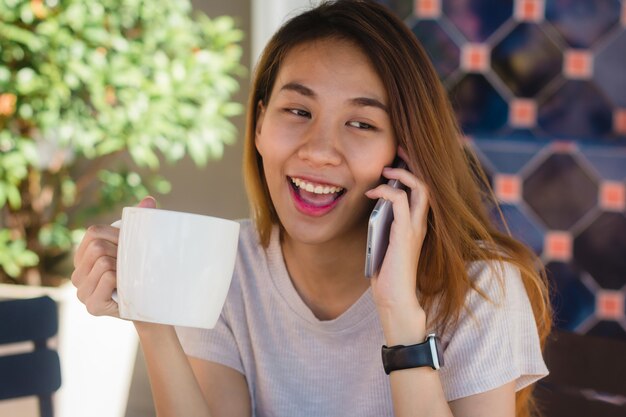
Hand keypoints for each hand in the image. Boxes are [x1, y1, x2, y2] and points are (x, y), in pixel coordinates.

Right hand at [71, 196, 156, 316]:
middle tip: (131, 266)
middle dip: (121, 252)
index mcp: (83, 258)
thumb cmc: (141, 271)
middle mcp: (77, 275)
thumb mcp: (139, 244)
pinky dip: (122, 278)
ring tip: (128, 278)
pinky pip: (109, 277)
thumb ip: (142, 221)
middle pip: (98, 246)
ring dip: (123, 267)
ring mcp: (82, 292)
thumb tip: (149, 200)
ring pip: (104, 261)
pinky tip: (126, 289)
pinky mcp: (92, 305)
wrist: (150, 304)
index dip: (116, 235)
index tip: (128, 246)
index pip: (94, 232)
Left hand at [364, 148, 429, 342]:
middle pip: (426, 183)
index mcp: (417, 225)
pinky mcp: (405, 233)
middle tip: (397, 151)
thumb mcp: (384, 242)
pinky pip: (401, 201)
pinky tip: (373, 192)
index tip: (397, 159)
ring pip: (419, 188)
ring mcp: (416, 228)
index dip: (412, 172)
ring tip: (386, 169)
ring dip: (402, 174)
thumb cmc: (388, 275)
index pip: (422, 192)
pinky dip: (387, 191)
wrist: (395, 298)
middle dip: (412, 164)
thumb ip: (384, 224)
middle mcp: (422, 224)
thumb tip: (374, 205)